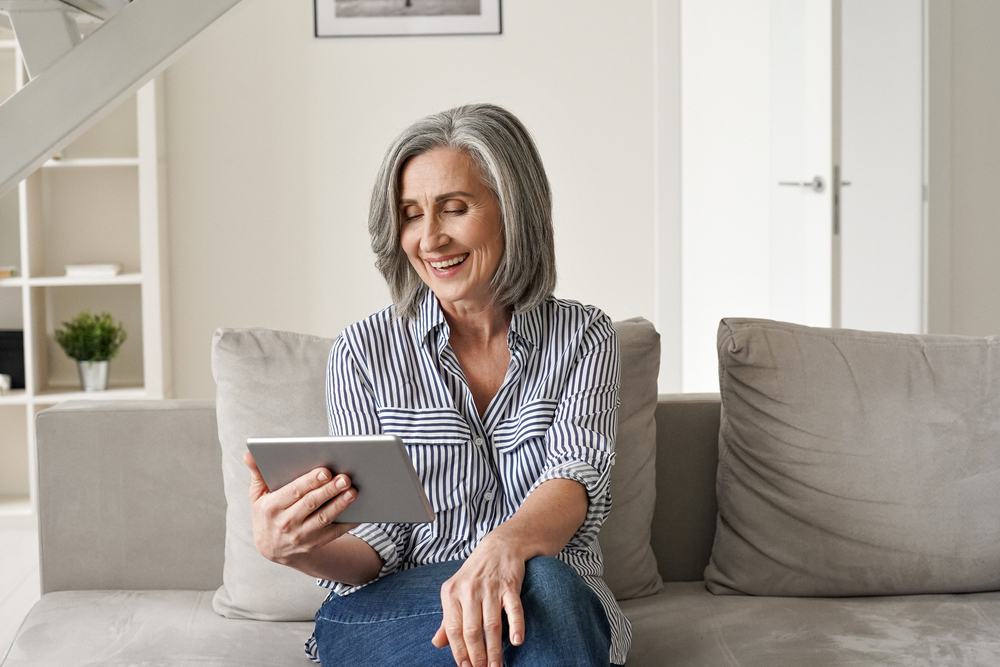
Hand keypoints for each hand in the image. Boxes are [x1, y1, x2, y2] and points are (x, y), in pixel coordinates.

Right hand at [243, 451, 358, 564]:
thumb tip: (249, 453)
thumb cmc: (266, 514)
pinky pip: (333, 534)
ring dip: (340, 505)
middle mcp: (285, 523)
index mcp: (271, 507)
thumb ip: (257, 473)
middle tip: (345, 478)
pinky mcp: (313, 544)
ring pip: (323, 518)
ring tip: (352, 492)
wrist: (271, 548)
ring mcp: (300, 536)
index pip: (293, 492)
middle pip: (311, 504)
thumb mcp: (257, 495)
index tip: (325, 471)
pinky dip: (346, 523)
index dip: (310, 482)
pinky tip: (358, 512)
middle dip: (329, 490)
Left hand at [431, 537, 525, 666]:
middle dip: (477, 656)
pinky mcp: (510, 585)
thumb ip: (447, 619)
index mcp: (451, 593)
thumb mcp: (456, 592)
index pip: (452, 629)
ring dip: (494, 650)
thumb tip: (437, 643)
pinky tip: (517, 642)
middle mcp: (469, 590)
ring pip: (491, 624)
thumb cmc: (475, 574)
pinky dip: (516, 626)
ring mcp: (490, 587)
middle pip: (471, 630)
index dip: (458, 652)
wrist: (500, 546)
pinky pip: (513, 609)